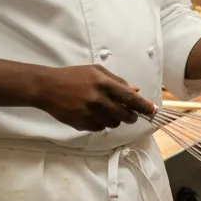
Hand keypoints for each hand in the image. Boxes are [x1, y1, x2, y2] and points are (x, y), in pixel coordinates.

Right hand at [34, 64, 154, 131]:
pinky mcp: (82, 124)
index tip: (153, 111)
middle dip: (132, 116)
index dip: (144, 106)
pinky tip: (93, 114)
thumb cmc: (73, 76)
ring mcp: (90, 114)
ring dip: (115, 119)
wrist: (47, 87)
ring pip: (113, 124)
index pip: (130, 98)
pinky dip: (101, 123)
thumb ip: (117, 81)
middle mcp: (98, 100)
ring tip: (106, 110)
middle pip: (125, 115)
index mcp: (104, 84)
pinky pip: (100, 128)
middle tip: (131, 114)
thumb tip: (136, 90)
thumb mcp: (96, 72)